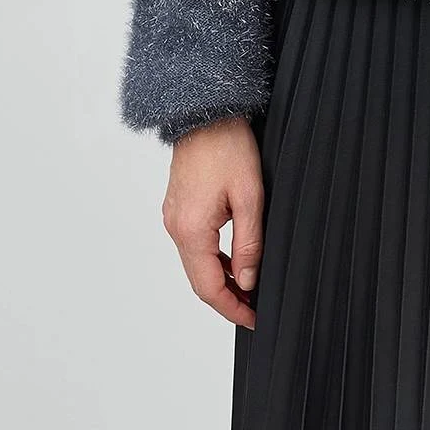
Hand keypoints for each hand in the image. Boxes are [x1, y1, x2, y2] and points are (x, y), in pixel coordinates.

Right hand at [160, 116, 264, 329]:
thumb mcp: (249, 195)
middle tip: (255, 310)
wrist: (206, 109)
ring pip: (196, 263)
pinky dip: (213, 259)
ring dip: (221, 279)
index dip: (232, 308)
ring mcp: (173, 217)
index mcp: (190, 229)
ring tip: (250, 288)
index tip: (254, 319)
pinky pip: (194, 244)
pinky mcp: (178, 206)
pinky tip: (234, 260)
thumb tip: (248, 281)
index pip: (209, 287)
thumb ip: (248, 242)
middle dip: (227, 298)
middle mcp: (175, 227)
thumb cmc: (228, 145)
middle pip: (199, 280)